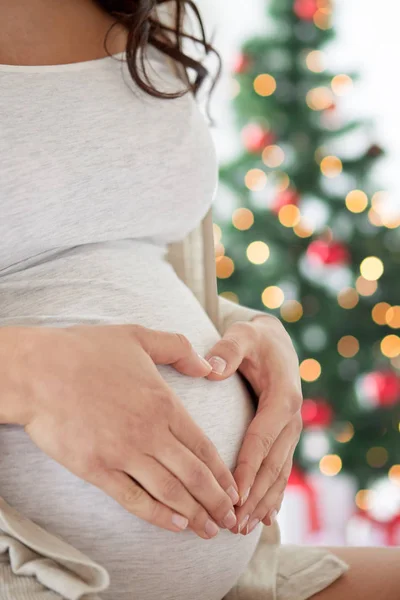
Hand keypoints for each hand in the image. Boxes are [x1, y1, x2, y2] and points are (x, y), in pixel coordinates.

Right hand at [7, 324, 238, 538]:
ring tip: (209, 530)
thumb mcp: (138, 337)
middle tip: (230, 520)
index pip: (203, 446)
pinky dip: (157, 515)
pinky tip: (174, 524)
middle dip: (216, 501)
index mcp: (163, 403)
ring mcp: (122, 453)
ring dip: (194, 514)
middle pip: (193, 475)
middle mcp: (149, 432)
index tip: (234, 490)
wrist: (38, 370)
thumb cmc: (86, 351)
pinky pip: (133, 499)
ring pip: (169, 491)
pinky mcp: (96, 469)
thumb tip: (208, 366)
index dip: (222, 473)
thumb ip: (178, 349)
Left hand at [204, 314, 302, 533]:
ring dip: (262, 502)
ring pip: (278, 474)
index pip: (262, 439)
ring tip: (242, 528)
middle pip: (272, 465)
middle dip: (254, 496)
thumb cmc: (254, 339)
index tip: (232, 495)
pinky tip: (264, 518)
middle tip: (233, 523)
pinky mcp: (285, 437)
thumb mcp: (243, 335)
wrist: (275, 342)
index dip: (247, 468)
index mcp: (283, 398)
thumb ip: (228, 349)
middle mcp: (292, 419)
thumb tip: (211, 369)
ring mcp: (291, 431)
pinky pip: (281, 471)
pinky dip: (272, 495)